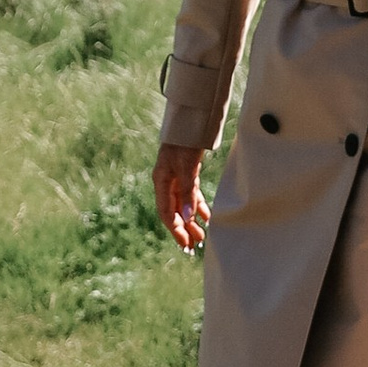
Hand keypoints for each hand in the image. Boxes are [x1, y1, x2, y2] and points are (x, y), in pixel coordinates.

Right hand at [154, 138, 210, 253]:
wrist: (190, 121)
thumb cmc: (184, 142)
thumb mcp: (186, 168)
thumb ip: (188, 192)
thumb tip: (189, 217)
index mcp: (161, 181)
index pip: (166, 212)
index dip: (175, 229)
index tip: (185, 243)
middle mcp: (166, 182)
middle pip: (175, 211)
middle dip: (184, 229)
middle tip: (194, 246)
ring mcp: (176, 178)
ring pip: (183, 204)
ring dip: (191, 220)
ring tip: (201, 235)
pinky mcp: (186, 173)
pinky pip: (190, 195)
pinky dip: (197, 206)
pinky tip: (206, 217)